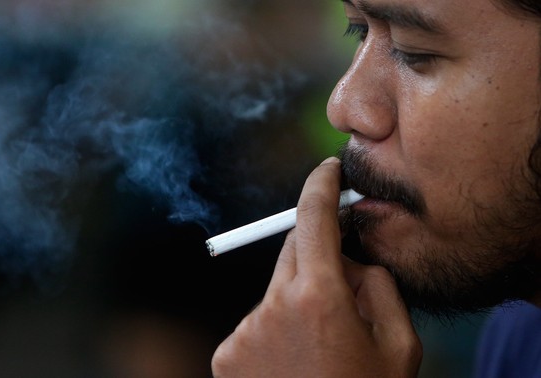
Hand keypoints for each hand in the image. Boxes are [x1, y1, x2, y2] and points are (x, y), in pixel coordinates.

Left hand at [211, 157, 421, 377]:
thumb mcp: (399, 344)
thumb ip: (377, 285)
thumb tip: (350, 260)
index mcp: (319, 298)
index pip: (312, 218)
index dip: (319, 187)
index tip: (326, 169)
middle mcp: (272, 307)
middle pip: (292, 250)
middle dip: (317, 253)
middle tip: (341, 282)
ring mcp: (244, 331)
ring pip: (276, 289)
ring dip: (297, 298)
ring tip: (318, 344)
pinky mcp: (227, 354)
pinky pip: (258, 320)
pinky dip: (275, 326)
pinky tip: (293, 360)